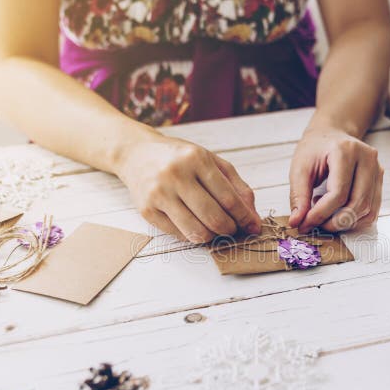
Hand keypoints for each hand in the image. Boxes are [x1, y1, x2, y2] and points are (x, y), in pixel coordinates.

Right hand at [117, 137, 261, 241]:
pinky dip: (192, 235)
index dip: (245, 217)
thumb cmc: (179, 158)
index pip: (229, 198)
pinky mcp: (147, 210)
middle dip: (230, 229)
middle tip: (233, 229)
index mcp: (196, 159)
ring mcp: (159, 194)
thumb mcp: (210, 161)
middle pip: (214, 218)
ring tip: (215, 229)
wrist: (136, 153)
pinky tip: (195, 225)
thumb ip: (235, 185)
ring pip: (196, 231)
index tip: (253, 227)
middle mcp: (176, 175)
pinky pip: (178, 234)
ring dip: (213, 237)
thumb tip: (253, 216)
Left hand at [289, 126, 383, 231]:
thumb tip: (297, 222)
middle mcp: (367, 159)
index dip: (321, 213)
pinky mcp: (379, 180)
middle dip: (335, 222)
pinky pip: (372, 210)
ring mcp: (377, 169)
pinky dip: (355, 220)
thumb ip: (298, 196)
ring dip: (345, 222)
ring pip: (367, 210)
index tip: (305, 224)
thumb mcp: (300, 168)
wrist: (331, 135)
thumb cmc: (315, 149)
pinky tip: (338, 212)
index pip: (338, 193)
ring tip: (325, 214)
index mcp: (346, 151)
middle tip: (316, 225)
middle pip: (357, 203)